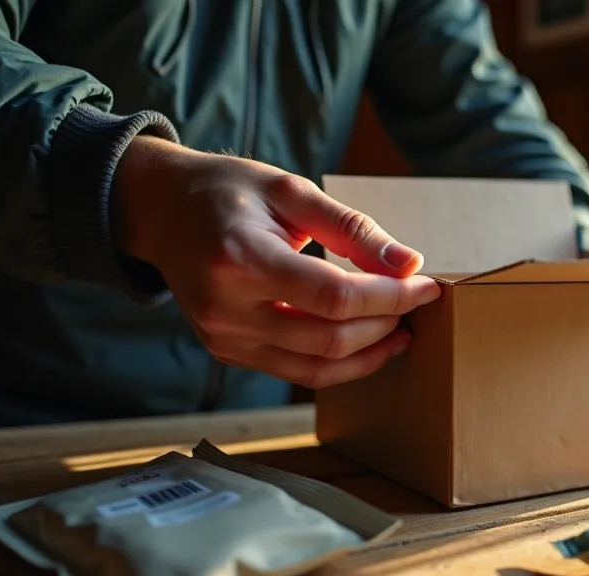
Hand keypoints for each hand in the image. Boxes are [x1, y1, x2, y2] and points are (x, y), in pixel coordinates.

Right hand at [113, 136, 440, 388]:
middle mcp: (227, 308)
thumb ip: (352, 228)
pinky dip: (340, 362)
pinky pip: (296, 372)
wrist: (161, 211)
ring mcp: (224, 337)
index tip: (428, 285)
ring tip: (402, 329)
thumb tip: (409, 263)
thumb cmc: (230, 192)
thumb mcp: (291, 191)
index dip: (390, 297)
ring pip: (316, 368)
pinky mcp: (228, 352)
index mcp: (240, 259)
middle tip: (418, 301)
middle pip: (329, 338)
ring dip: (370, 353)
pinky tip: (367, 339)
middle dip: (385, 323)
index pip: (334, 297)